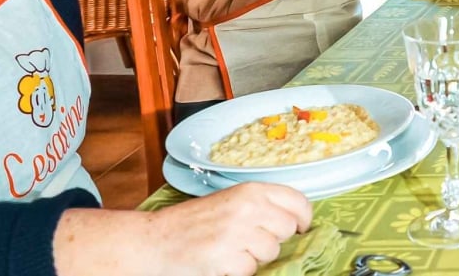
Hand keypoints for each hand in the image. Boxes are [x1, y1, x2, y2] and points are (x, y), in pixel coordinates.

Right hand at [53, 184, 314, 275]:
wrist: (155, 242)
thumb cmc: (192, 223)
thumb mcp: (229, 202)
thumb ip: (259, 206)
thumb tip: (294, 222)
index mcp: (250, 190)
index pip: (297, 201)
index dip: (303, 217)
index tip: (300, 227)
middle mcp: (248, 208)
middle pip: (286, 230)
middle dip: (273, 239)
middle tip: (250, 241)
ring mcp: (239, 235)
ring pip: (270, 252)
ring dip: (254, 257)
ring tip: (230, 250)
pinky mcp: (229, 260)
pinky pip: (250, 270)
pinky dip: (238, 271)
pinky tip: (220, 262)